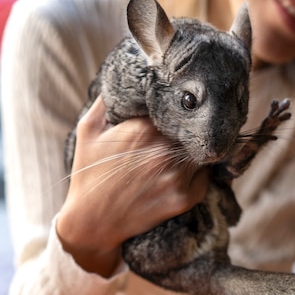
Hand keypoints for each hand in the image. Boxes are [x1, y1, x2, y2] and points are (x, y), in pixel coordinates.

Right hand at [57, 97, 209, 276]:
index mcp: (144, 129)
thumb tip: (126, 72)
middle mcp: (165, 152)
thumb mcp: (89, 129)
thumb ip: (107, 99)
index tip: (180, 106)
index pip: (178, 107)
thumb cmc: (89, 172)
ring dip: (198, 149)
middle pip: (196, 129)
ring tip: (188, 149)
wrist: (92, 221)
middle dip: (194, 126)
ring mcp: (177, 176)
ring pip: (204, 152)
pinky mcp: (185, 198)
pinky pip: (206, 177)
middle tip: (191, 126)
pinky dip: (200, 173)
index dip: (181, 106)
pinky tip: (185, 171)